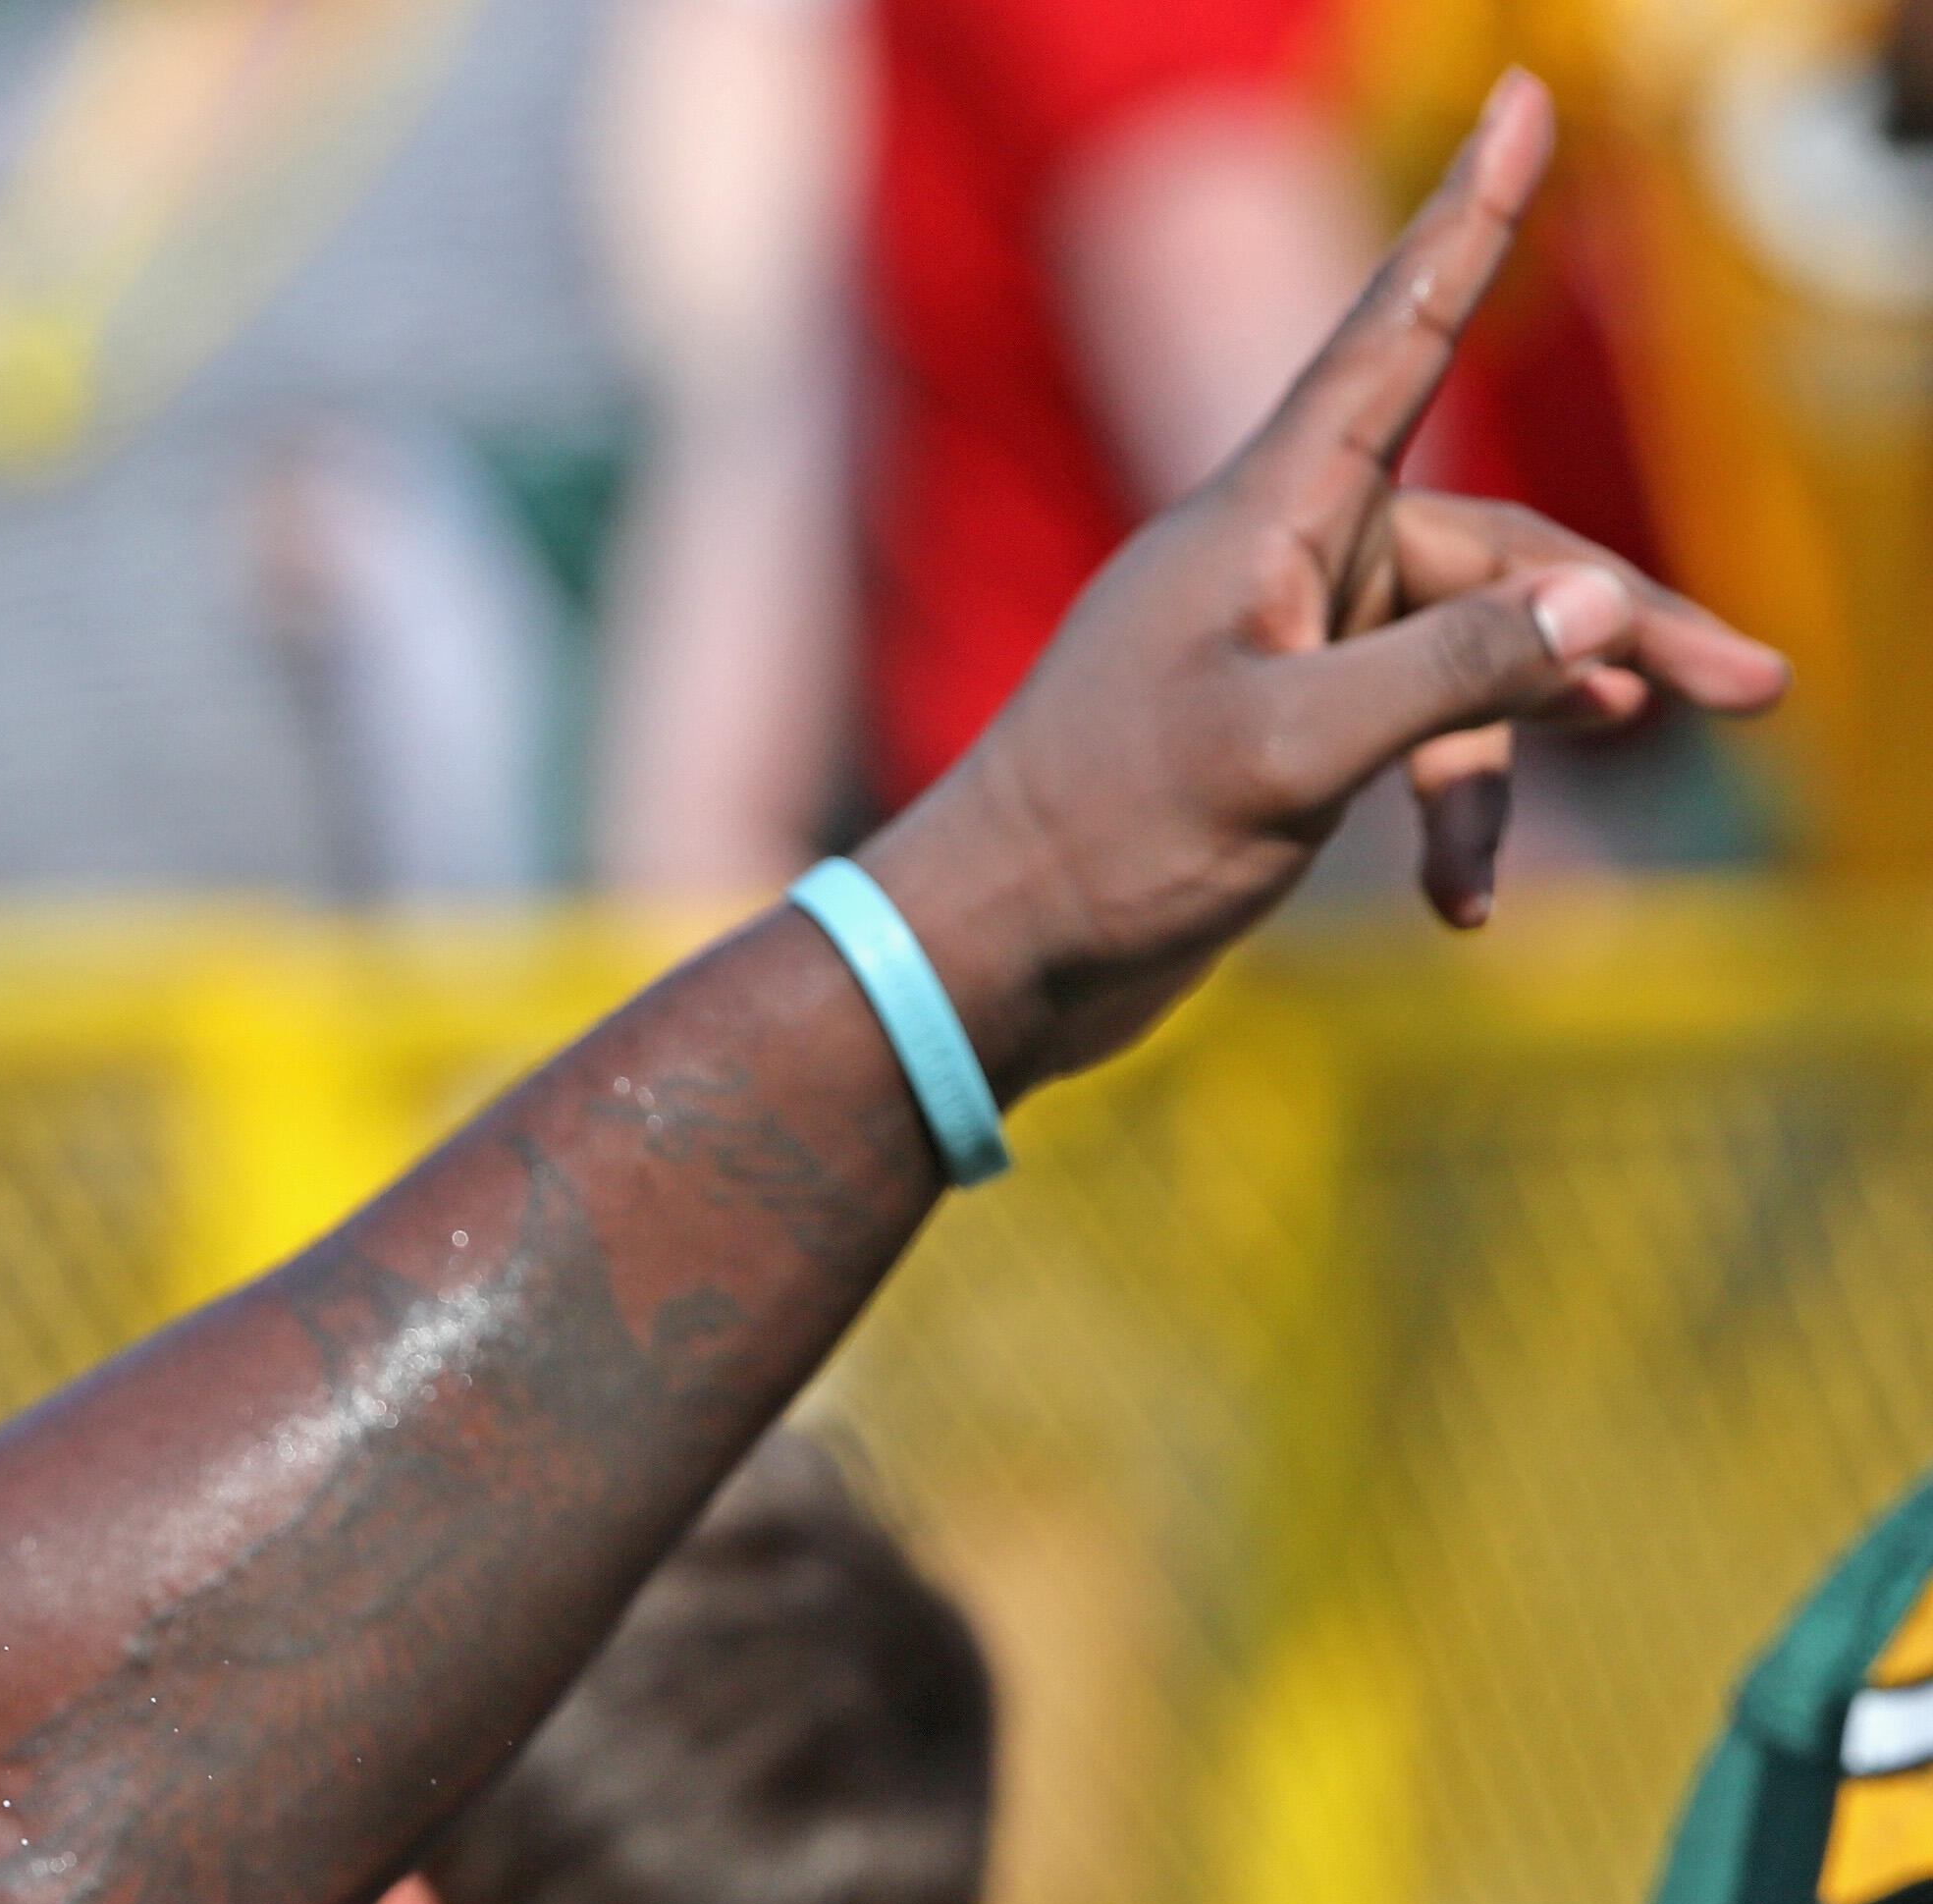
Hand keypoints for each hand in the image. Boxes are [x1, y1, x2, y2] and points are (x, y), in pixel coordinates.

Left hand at [862, 73, 1787, 1097]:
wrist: (984, 964)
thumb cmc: (1102, 843)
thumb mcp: (1285, 758)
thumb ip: (1449, 675)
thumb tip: (1605, 608)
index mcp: (1267, 520)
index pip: (1397, 333)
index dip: (1470, 217)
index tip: (1528, 100)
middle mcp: (1283, 560)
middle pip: (1499, 550)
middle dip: (1620, 625)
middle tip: (1757, 689)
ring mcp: (1287, 645)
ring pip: (1472, 653)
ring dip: (1533, 731)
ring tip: (1602, 799)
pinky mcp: (1285, 730)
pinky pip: (1417, 736)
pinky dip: (1455, 808)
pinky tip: (1467, 904)